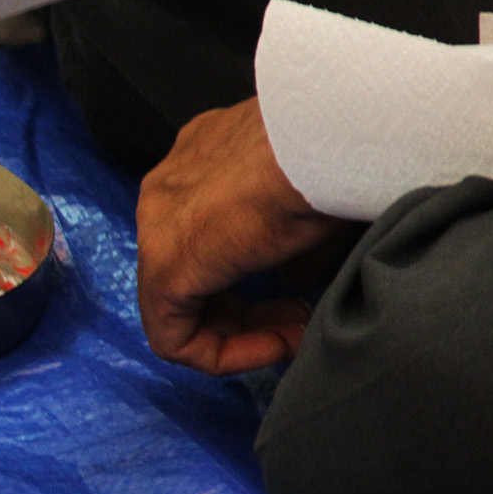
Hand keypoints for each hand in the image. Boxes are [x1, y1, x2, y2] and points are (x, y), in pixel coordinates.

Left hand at [136, 98, 349, 373]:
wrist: (324, 139)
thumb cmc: (334, 156)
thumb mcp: (319, 203)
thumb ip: (299, 246)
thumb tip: (294, 281)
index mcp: (203, 160)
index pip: (213, 235)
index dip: (261, 276)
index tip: (307, 295)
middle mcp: (171, 189)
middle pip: (196, 271)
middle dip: (252, 311)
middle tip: (303, 321)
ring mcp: (158, 226)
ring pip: (182, 306)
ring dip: (241, 335)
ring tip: (295, 336)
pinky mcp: (162, 266)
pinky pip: (173, 334)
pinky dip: (224, 354)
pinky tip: (276, 346)